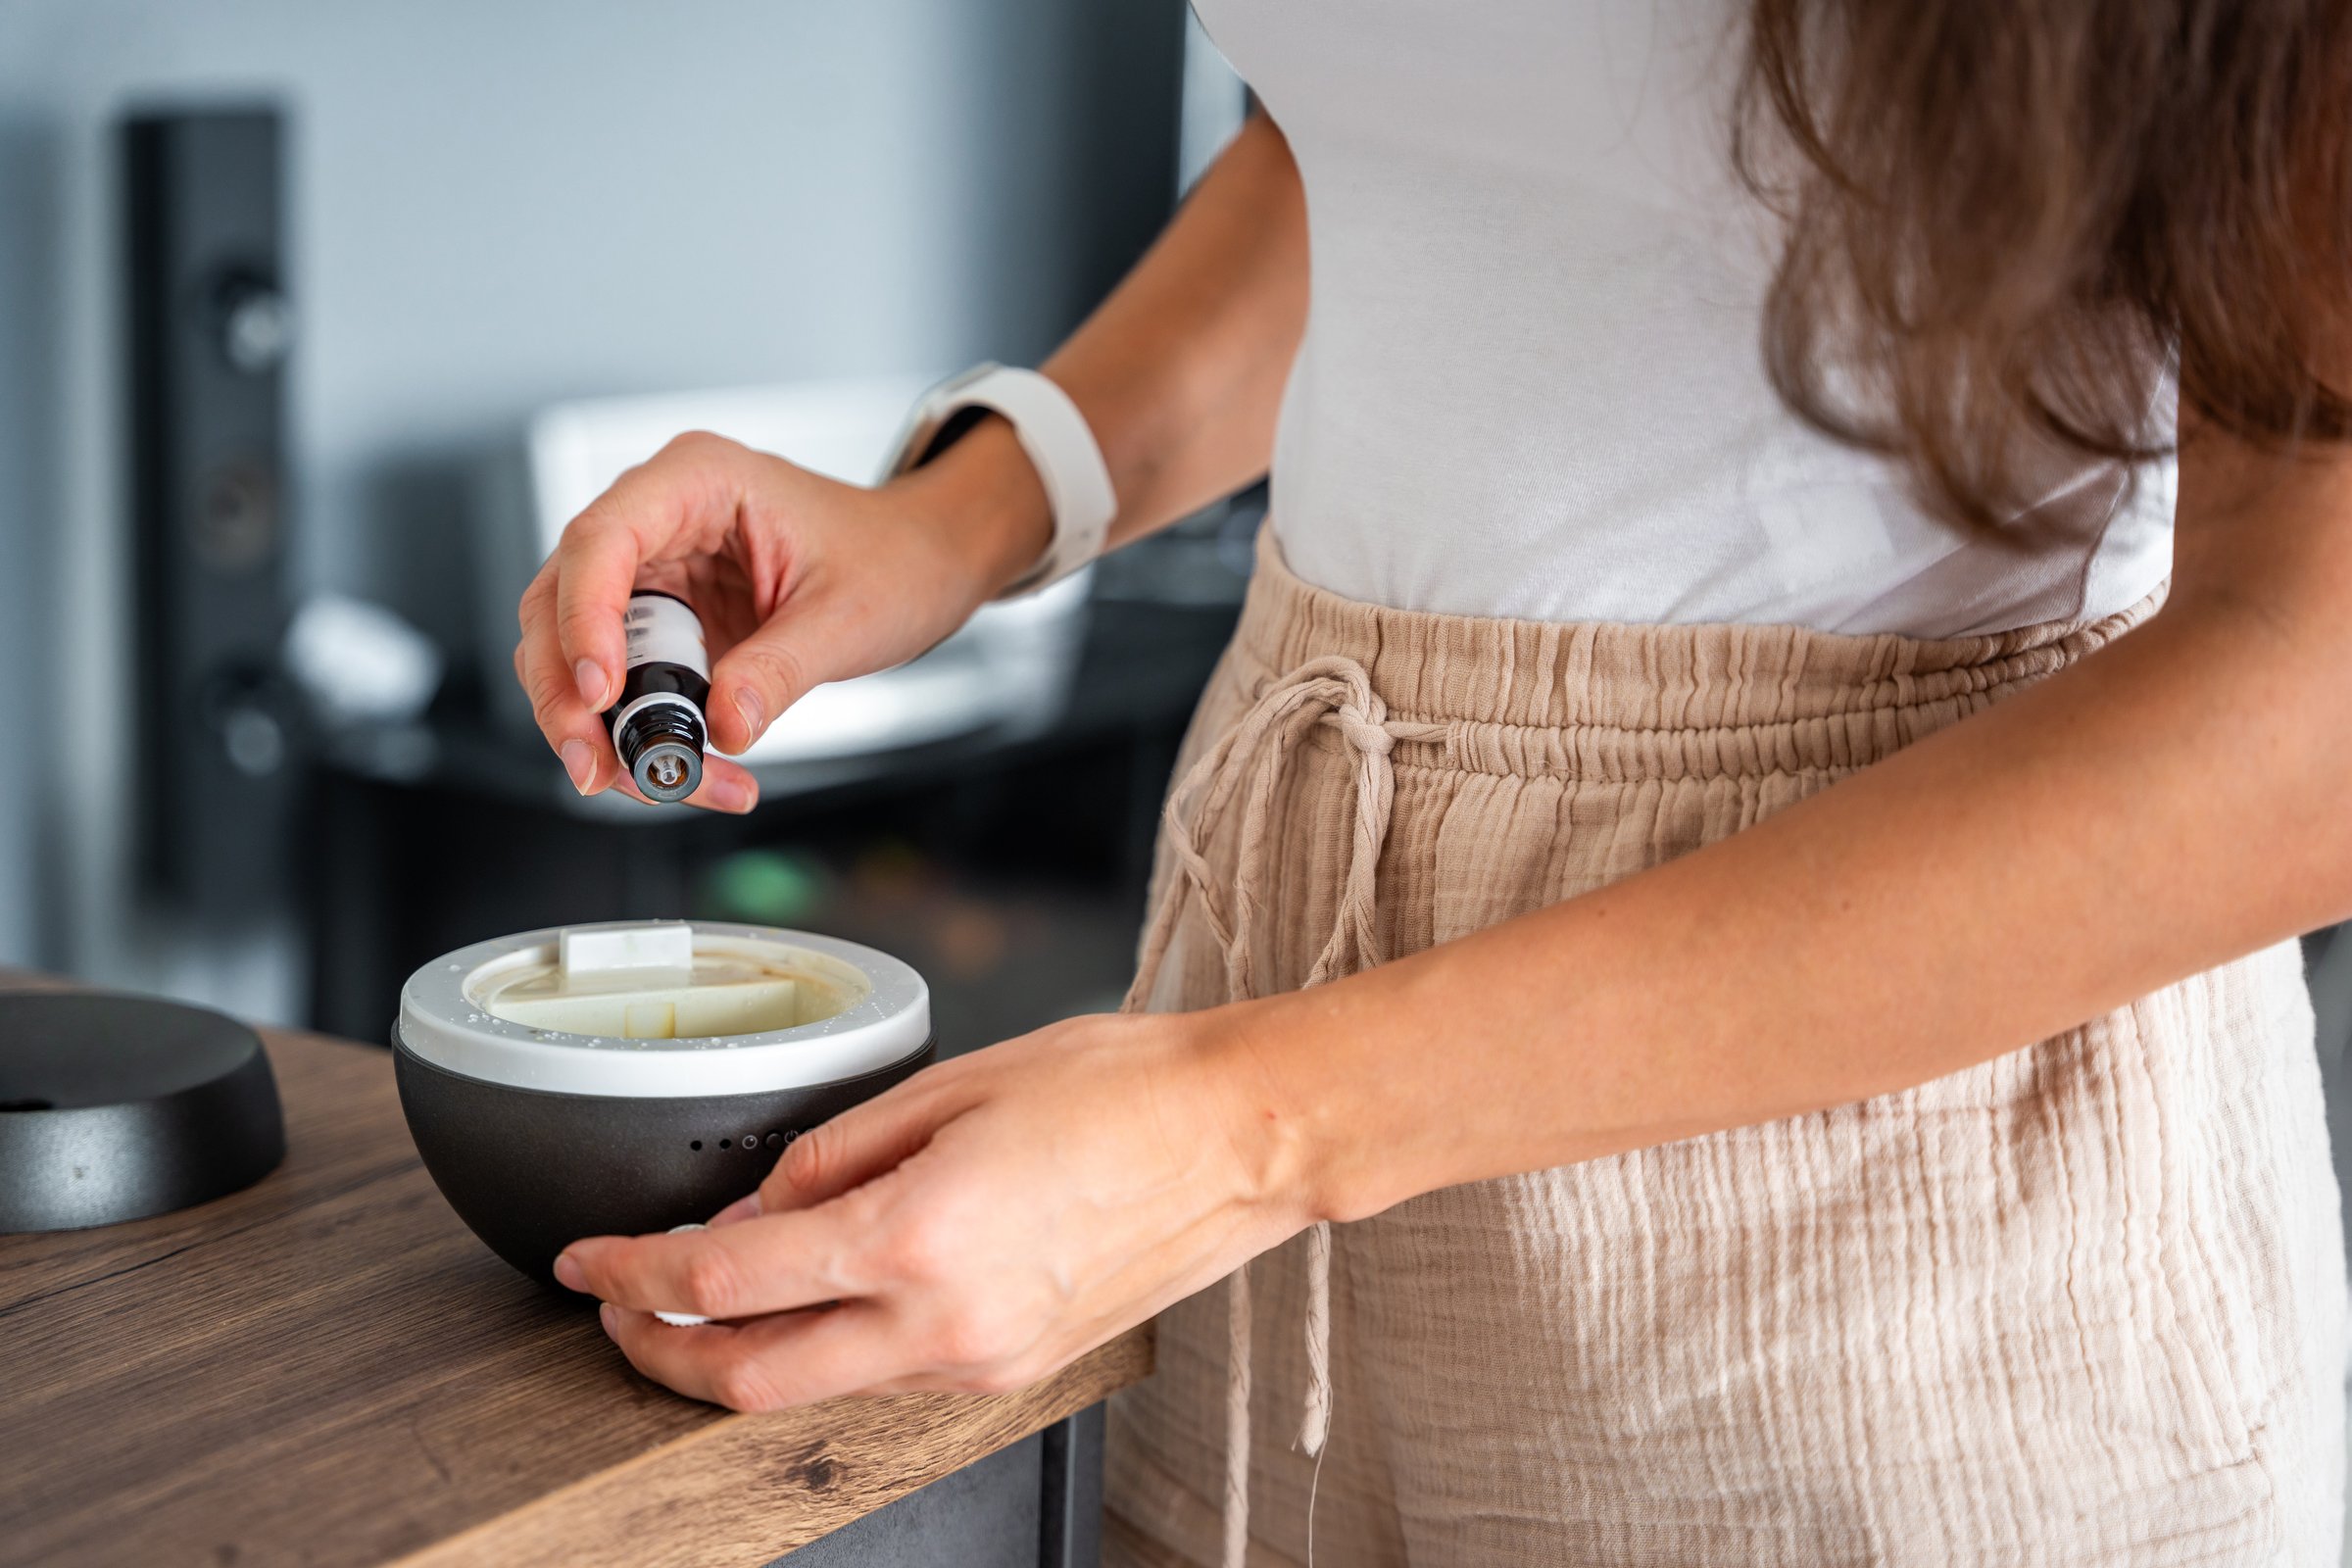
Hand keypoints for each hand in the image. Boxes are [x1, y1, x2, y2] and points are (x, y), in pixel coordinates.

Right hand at [515, 424, 1047, 811]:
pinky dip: (639, 736)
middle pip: (560, 601)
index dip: (584, 618)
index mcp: (696, 481)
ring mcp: (654, 573)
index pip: (602, 540)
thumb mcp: (846, 615)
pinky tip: (690, 775)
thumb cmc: (892, 557)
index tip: (601, 691)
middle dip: (568, 693)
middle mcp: (658, 520)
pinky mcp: (663, 625)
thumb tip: (723, 727)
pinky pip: (622, 685)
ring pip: (574, 652)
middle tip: (597, 765)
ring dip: (597, 728)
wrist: (922, 564)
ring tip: (658, 784)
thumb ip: (779, 669)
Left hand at [551, 1009, 1314, 1409]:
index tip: (588, 1261)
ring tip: (712, 1297)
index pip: (724, 1284)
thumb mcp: (954, 1083)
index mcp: (915, 1237)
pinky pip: (890, 1377)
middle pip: (750, 1381)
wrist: (1242, 1136)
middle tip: (619, 1308)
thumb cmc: (1123, 1089)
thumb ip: (835, 1152)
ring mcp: (982, 1362)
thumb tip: (757, 1208)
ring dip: (744, 1357)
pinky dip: (831, 1348)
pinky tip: (822, 1296)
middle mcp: (943, 1324)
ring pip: (818, 1390)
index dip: (631, 1276)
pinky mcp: (1015, 1371)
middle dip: (660, 1354)